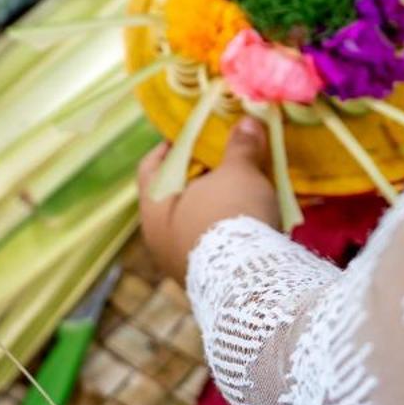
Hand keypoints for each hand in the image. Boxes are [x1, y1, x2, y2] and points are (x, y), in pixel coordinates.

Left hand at [137, 118, 280, 282]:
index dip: (171, 147)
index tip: (192, 135)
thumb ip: (241, 146)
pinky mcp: (205, 281)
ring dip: (216, 205)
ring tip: (243, 187)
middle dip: (200, 177)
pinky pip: (212, 245)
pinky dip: (226, 229)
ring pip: (195, 223)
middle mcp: (158, 238)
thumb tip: (248, 122)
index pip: (152, 168)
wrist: (251, 282)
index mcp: (153, 207)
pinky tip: (251, 220)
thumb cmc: (232, 215)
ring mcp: (180, 263)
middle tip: (224, 158)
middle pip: (174, 196)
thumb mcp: (239, 172)